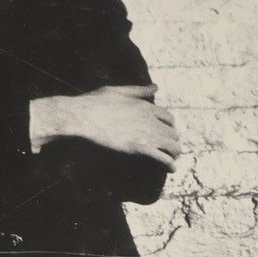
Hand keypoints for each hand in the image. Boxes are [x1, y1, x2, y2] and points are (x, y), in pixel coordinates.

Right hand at [30, 86, 181, 168]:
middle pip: (172, 132)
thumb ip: (139, 91)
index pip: (168, 117)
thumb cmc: (95, 103)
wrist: (83, 117)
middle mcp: (150, 119)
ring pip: (171, 145)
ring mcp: (146, 133)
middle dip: (173, 142)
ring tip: (173, 161)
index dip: (169, 126)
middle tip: (171, 150)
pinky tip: (171, 169)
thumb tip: (156, 87)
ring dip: (174, 154)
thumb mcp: (118, 91)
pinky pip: (162, 157)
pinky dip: (170, 164)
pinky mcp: (139, 147)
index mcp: (145, 106)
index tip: (167, 133)